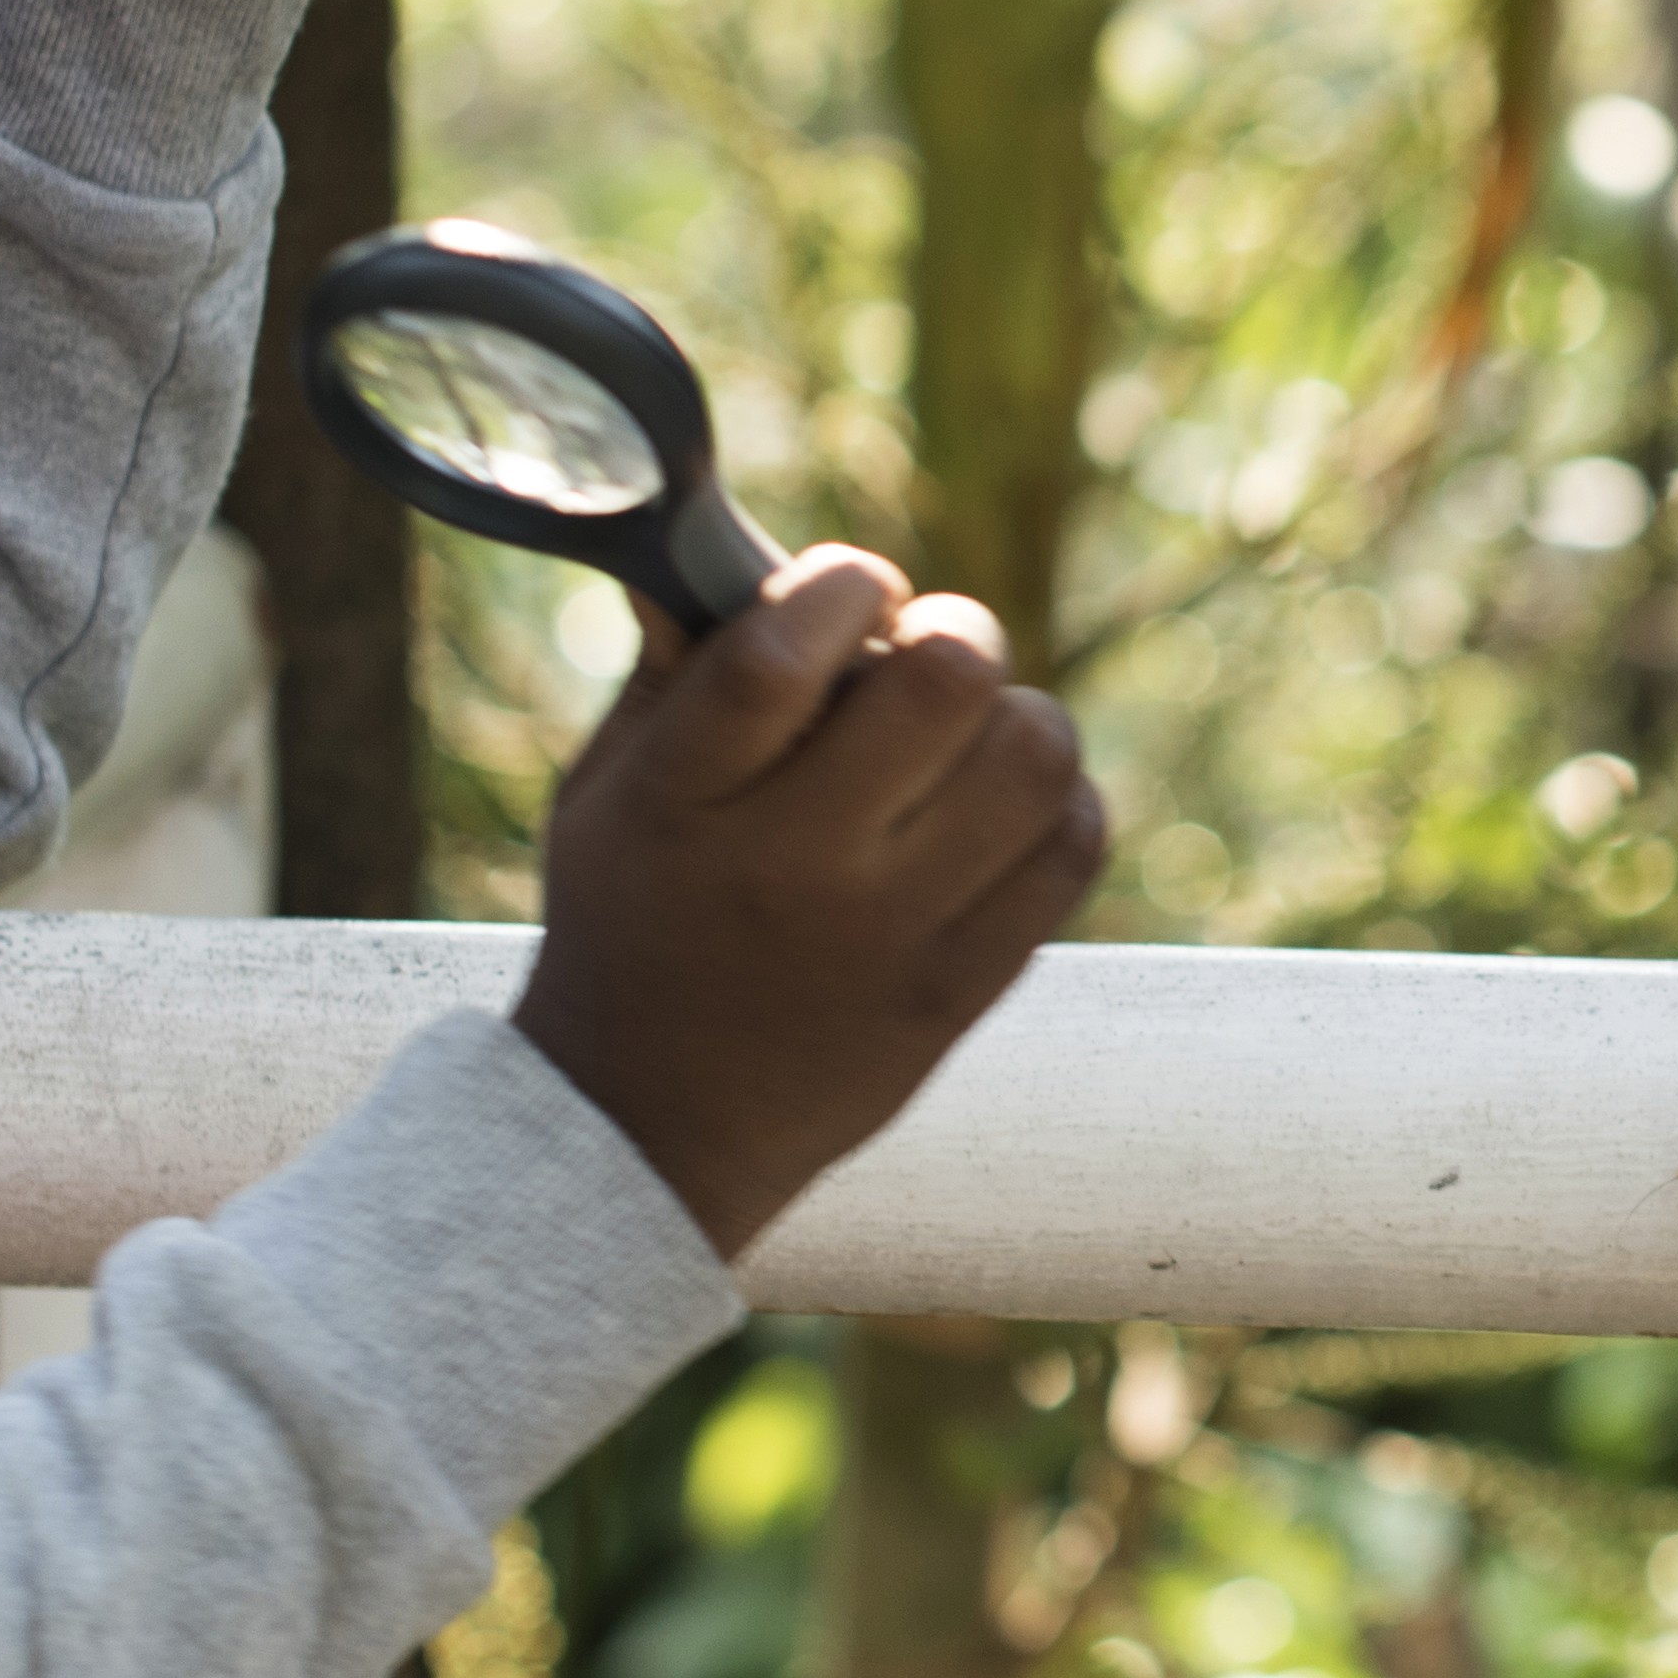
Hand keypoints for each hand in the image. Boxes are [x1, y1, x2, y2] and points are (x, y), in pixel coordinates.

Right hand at [517, 545, 1105, 1255]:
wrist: (650, 1129)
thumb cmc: (634, 922)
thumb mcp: (606, 794)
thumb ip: (675, 672)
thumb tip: (728, 548)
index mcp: (682, 801)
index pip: (780, 656)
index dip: (845, 586)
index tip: (854, 589)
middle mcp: (788, 867)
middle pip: (942, 685)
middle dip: (953, 633)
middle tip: (926, 660)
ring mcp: (884, 936)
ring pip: (1033, 756)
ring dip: (1017, 717)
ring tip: (969, 743)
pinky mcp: (958, 992)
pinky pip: (1071, 849)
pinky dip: (1061, 802)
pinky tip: (1006, 811)